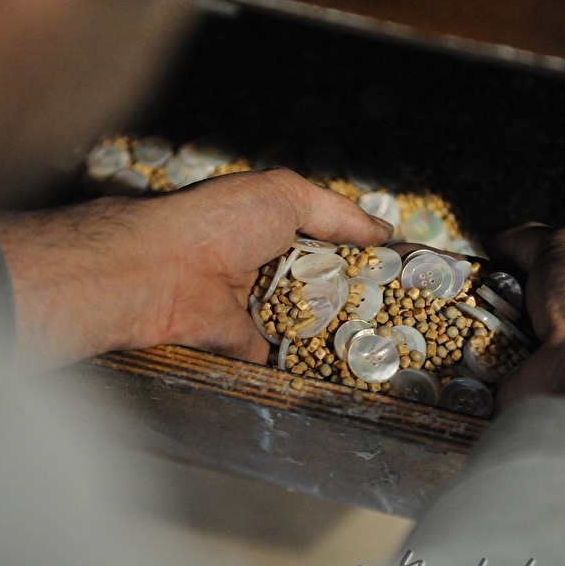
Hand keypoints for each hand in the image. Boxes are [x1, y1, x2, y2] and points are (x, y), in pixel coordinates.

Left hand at [0, 168, 392, 368]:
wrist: (159, 272)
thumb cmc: (220, 222)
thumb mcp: (284, 195)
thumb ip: (336, 212)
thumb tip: (384, 231)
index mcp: (273, 225)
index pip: (328, 239)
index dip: (363, 254)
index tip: (405, 271)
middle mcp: (264, 264)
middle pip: (320, 283)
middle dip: (358, 298)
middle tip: (405, 315)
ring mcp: (252, 305)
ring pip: (304, 321)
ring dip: (336, 332)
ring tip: (386, 346)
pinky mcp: (240, 342)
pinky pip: (279, 355)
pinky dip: (304, 363)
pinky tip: (344, 370)